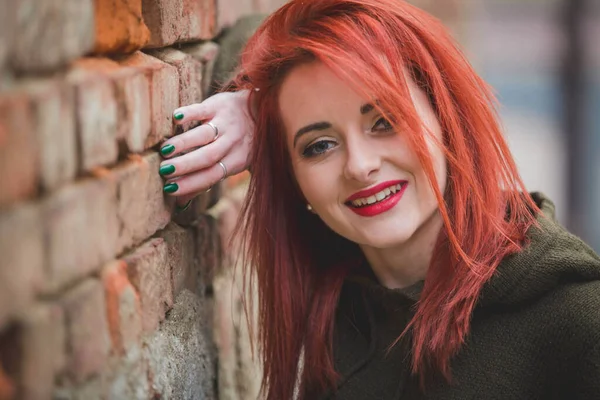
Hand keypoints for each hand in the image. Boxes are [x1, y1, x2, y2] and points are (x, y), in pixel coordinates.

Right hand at [159, 90, 252, 205]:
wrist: (261, 111)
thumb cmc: (238, 145)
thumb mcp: (231, 164)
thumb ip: (206, 182)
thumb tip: (179, 204)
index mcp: (236, 161)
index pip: (212, 175)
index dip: (191, 183)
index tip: (169, 189)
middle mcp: (233, 143)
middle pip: (208, 156)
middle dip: (185, 165)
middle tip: (163, 170)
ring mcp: (227, 123)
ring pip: (204, 134)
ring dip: (183, 143)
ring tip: (164, 150)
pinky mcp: (219, 105)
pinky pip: (204, 109)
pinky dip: (190, 113)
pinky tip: (175, 118)